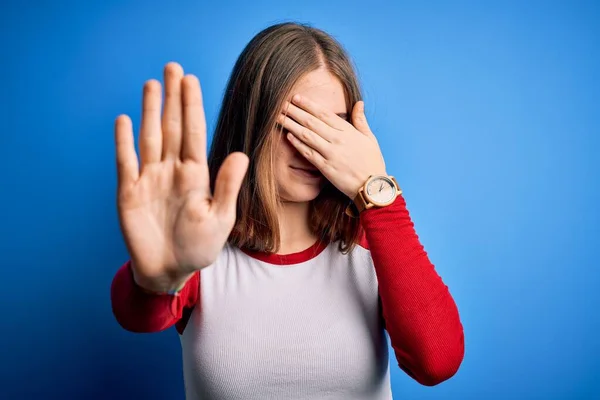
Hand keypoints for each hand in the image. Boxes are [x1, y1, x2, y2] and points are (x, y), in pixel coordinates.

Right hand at [115, 62, 248, 291]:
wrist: (170, 270)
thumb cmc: (198, 247)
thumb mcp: (219, 219)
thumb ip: (227, 187)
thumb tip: (240, 155)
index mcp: (196, 175)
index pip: (193, 133)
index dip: (192, 107)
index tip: (191, 81)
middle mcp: (172, 171)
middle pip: (172, 127)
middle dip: (172, 98)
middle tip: (172, 68)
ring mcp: (149, 179)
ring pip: (150, 137)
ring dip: (150, 112)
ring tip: (152, 85)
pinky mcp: (128, 192)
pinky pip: (126, 162)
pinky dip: (123, 141)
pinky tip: (125, 119)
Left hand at [277, 95, 386, 198]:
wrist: (374, 186)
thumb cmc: (372, 162)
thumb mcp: (370, 138)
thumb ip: (361, 120)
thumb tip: (359, 103)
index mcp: (348, 131)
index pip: (324, 113)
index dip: (308, 104)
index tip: (296, 97)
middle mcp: (337, 140)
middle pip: (312, 122)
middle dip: (295, 111)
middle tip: (281, 103)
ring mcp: (331, 154)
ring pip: (307, 135)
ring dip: (291, 125)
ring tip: (279, 117)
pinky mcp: (326, 167)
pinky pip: (308, 153)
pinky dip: (297, 144)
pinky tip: (288, 136)